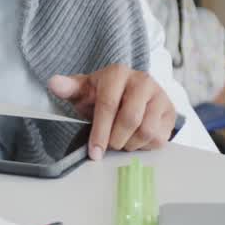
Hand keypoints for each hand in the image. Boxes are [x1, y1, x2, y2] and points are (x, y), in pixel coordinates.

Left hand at [48, 65, 176, 160]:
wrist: (131, 94)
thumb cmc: (103, 94)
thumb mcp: (85, 90)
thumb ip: (69, 88)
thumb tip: (54, 83)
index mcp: (118, 73)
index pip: (108, 104)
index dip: (100, 131)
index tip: (94, 152)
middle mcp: (142, 80)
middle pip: (129, 119)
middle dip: (115, 139)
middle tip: (109, 144)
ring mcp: (160, 95)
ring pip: (146, 131)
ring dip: (130, 143)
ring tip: (122, 139)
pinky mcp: (170, 111)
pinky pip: (159, 137)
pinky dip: (144, 145)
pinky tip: (135, 138)